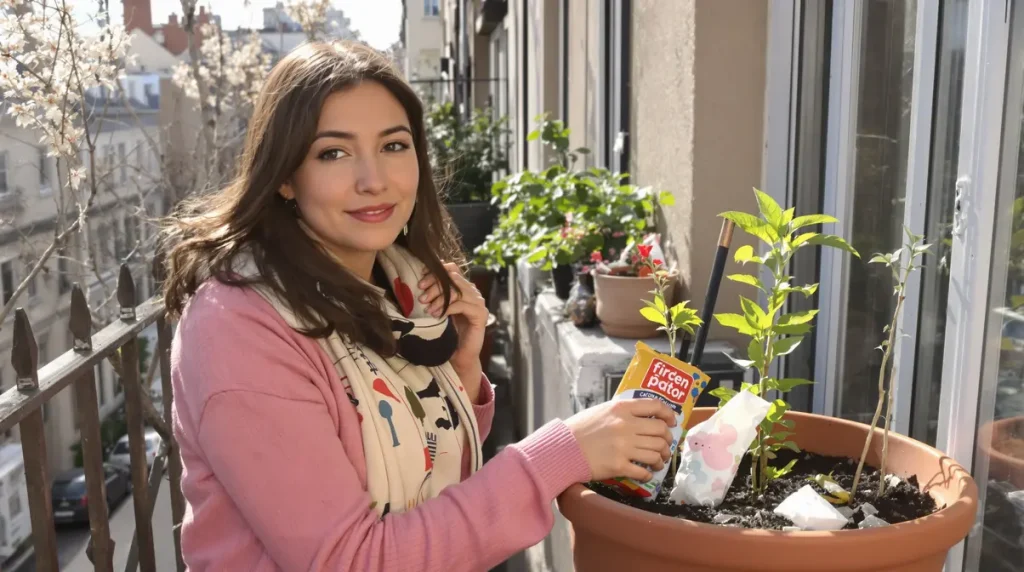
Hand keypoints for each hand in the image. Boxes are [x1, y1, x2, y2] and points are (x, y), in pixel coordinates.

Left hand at [418, 262, 488, 377]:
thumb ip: (435, 296)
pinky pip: (462, 305)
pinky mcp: (480, 315)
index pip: (452, 270)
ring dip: (439, 297)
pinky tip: (437, 315)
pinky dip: (447, 308)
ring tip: (427, 308)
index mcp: (463, 288)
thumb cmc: (447, 334)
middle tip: (422, 298)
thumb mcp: (438, 310)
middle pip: (454, 278)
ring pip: (457, 290)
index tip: (420, 282)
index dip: (435, 272)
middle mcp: (473, 293)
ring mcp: (479, 303)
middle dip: (435, 286)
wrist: (459, 356)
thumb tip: (418, 282)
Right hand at [565, 399, 675, 482]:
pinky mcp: (619, 466)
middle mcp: (626, 425)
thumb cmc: (580, 429)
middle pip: (660, 431)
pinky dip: (648, 474)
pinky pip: (643, 471)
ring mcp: (624, 446)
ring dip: (661, 458)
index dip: (668, 414)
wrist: (562, 448)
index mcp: (621, 408)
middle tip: (665, 446)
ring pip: (656, 452)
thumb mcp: (601, 411)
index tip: (672, 422)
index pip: (655, 406)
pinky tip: (646, 473)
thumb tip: (644, 417)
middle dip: (667, 440)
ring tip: (657, 462)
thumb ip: (622, 412)